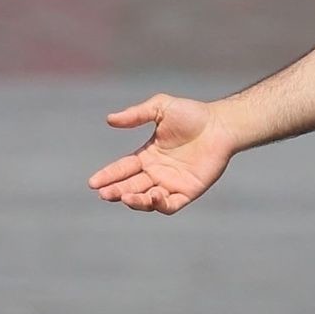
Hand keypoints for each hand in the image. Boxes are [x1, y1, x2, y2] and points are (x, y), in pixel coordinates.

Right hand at [88, 94, 235, 213]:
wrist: (221, 125)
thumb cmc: (192, 114)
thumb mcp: (160, 108)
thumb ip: (136, 115)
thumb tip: (109, 119)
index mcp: (148, 156)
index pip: (123, 169)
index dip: (108, 176)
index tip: (93, 182)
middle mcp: (157, 173)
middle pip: (131, 186)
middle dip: (116, 191)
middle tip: (104, 193)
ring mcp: (172, 184)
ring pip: (147, 199)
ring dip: (135, 201)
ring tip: (124, 197)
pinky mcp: (188, 192)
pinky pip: (170, 205)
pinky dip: (159, 205)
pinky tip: (152, 197)